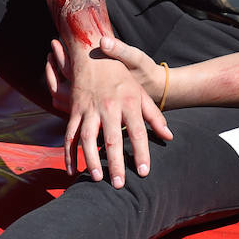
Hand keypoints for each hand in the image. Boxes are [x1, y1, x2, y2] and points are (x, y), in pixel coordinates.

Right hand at [50, 37, 172, 187]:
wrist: (93, 54)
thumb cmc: (121, 78)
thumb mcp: (141, 93)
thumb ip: (155, 116)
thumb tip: (169, 136)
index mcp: (128, 102)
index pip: (138, 132)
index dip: (141, 153)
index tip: (144, 172)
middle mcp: (109, 106)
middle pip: (112, 138)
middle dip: (115, 163)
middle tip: (119, 185)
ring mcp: (90, 109)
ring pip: (88, 138)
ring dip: (91, 159)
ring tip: (97, 178)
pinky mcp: (75, 110)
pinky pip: (70, 134)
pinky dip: (68, 153)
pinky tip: (72, 170)